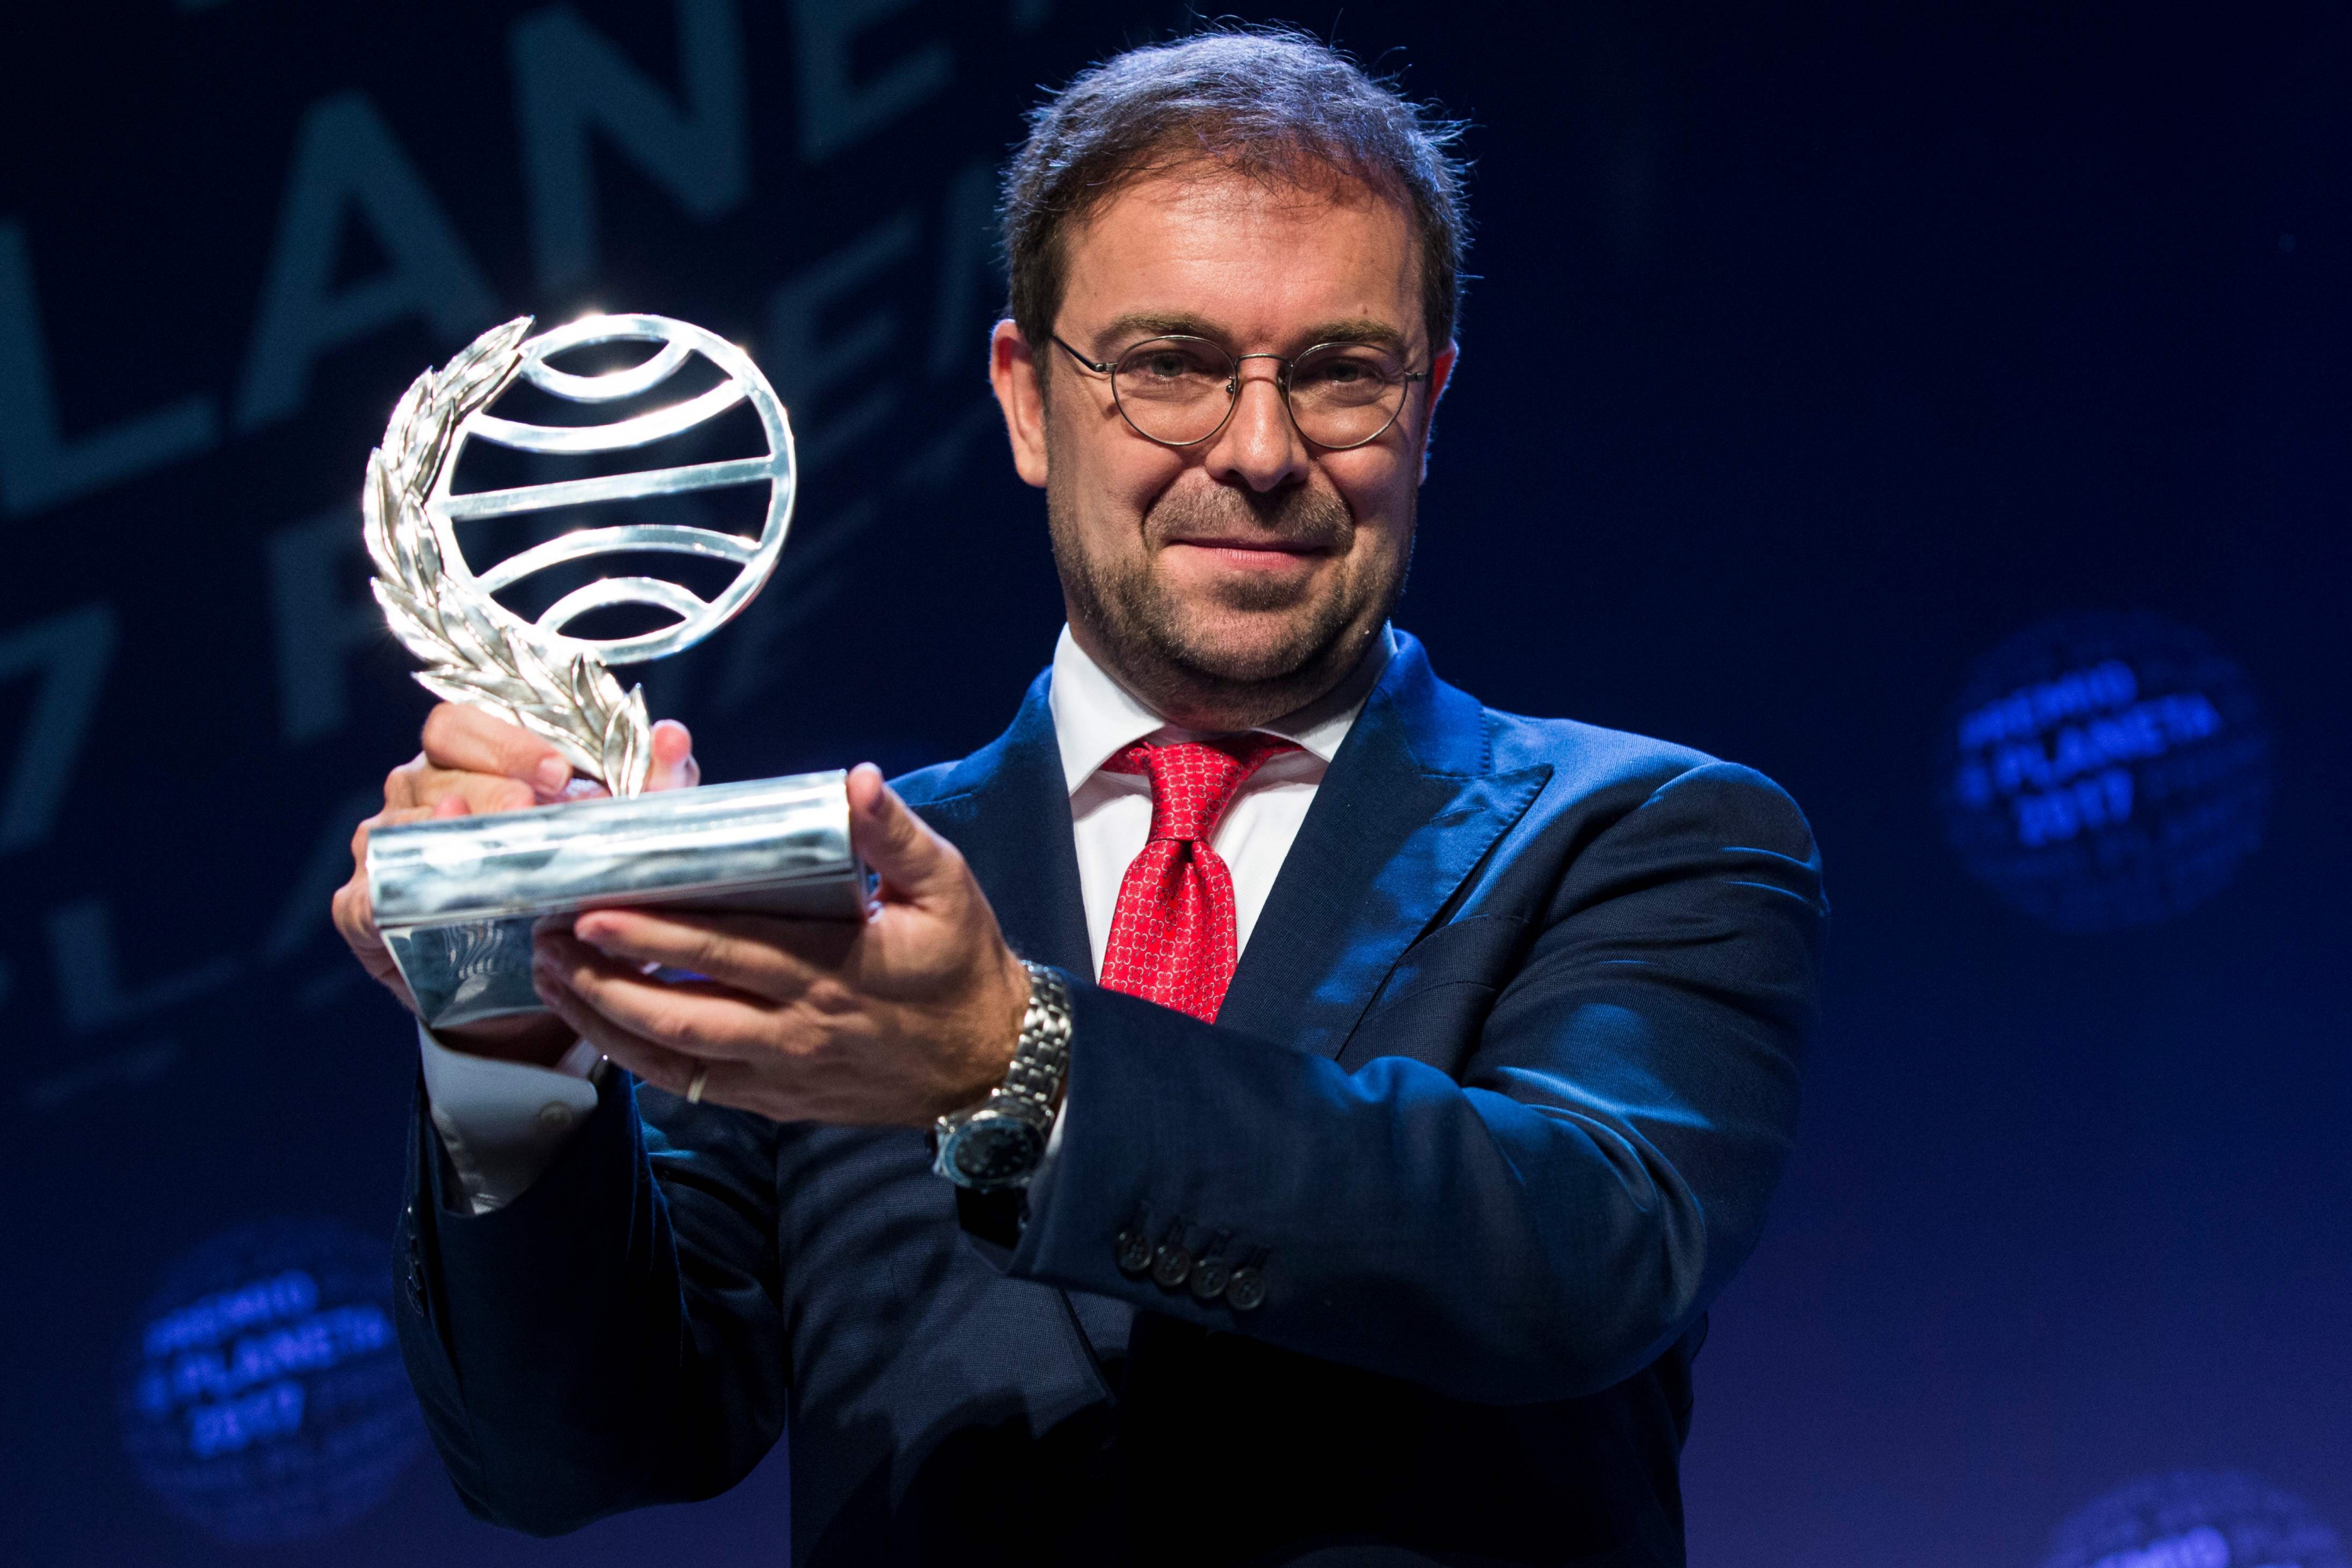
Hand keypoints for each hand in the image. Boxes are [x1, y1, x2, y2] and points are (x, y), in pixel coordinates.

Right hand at [331, 703, 699, 1062]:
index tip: (560, 771)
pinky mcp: (365, 910)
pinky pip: (367, 895)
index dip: (505, 741)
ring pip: (400, 826)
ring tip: (492, 853)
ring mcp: (385, 849)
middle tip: (530, 811)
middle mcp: (419, 793)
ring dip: (447, 836)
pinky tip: (433, 894)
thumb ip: (650, 787)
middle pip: (431, 766)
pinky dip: (392, 892)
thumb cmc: (577, 888)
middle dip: (485, 786)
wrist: (545, 981)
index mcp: (470, 762)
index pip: (462, 723)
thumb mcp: (621, 838)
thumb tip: (674, 738)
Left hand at [530, 764, 1030, 1125]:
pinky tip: (600, 1029)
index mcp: (834, 967)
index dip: (657, 933)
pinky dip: (640, 1061)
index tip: (594, 909)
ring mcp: (781, 1072)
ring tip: (551, 981)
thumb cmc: (962, 964)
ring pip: (675, 1056)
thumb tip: (855, 781)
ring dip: (606, 1021)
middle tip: (546, 940)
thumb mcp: (948, 886)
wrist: (989, 1062)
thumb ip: (895, 834)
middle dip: (605, 978)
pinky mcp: (775, 1100)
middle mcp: (798, 1026)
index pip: (730, 949)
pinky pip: (693, 1088)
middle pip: (683, 1009)